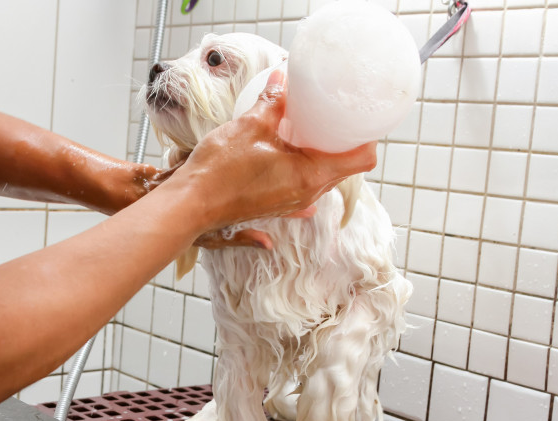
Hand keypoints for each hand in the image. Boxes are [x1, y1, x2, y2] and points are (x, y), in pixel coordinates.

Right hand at [162, 68, 376, 232]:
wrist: (190, 203)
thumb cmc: (220, 170)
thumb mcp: (251, 124)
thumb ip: (272, 100)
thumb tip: (282, 77)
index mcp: (310, 175)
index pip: (360, 160)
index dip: (366, 138)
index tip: (360, 120)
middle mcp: (305, 194)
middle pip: (342, 169)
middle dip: (342, 143)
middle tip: (334, 117)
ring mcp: (290, 204)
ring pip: (321, 178)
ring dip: (320, 156)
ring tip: (309, 131)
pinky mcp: (274, 206)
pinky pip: (300, 187)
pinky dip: (301, 169)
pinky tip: (289, 155)